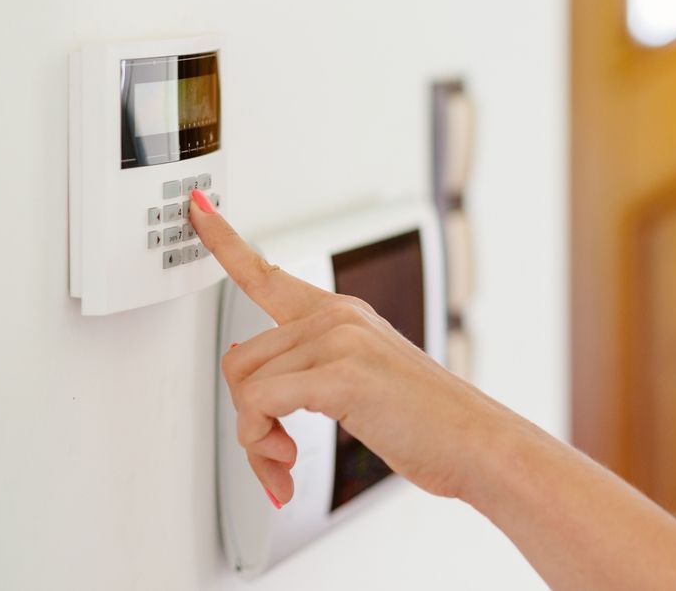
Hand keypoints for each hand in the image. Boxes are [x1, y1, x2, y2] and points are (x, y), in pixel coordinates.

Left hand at [188, 190, 507, 505]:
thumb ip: (307, 370)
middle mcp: (337, 317)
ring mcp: (340, 340)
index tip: (196, 210)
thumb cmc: (427, 421)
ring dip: (255, 438)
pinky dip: (262, 442)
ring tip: (285, 462)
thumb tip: (247, 374)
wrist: (478, 443)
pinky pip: (262, 404)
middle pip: (240, 359)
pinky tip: (289, 464)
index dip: (225, 242)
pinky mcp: (341, 373)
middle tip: (274, 452)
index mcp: (341, 314)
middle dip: (247, 417)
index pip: (267, 273)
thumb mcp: (363, 382)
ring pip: (246, 385)